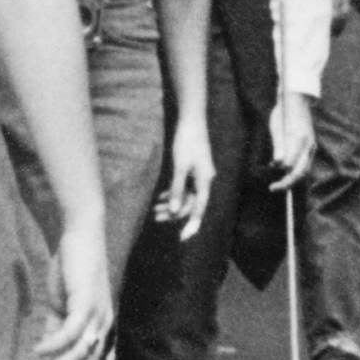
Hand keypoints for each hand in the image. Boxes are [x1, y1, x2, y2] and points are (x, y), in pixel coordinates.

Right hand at [34, 217, 114, 359]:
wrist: (80, 236)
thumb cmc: (71, 269)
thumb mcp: (62, 305)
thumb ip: (56, 327)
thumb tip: (45, 352)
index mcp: (101, 327)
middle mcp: (104, 324)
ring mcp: (97, 314)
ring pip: (79, 354)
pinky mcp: (86, 303)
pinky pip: (71, 334)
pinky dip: (54, 346)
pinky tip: (37, 352)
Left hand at [159, 109, 217, 231]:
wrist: (191, 121)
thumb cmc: (186, 142)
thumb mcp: (180, 167)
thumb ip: (178, 189)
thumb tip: (175, 212)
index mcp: (205, 182)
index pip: (199, 209)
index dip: (191, 225)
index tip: (182, 239)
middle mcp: (204, 181)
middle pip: (191, 204)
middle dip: (174, 213)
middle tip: (156, 217)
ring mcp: (199, 176)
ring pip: (186, 196)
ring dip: (172, 203)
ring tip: (155, 208)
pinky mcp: (193, 170)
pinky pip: (184, 187)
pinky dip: (173, 193)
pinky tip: (161, 197)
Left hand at [266, 87, 315, 185]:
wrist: (298, 101)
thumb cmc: (284, 113)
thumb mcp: (277, 127)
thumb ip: (278, 145)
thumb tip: (278, 163)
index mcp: (299, 139)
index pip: (290, 164)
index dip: (281, 176)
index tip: (271, 184)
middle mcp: (308, 144)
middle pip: (301, 172)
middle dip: (288, 183)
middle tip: (273, 189)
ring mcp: (311, 146)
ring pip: (304, 170)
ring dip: (292, 179)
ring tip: (278, 184)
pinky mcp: (310, 147)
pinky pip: (305, 164)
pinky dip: (295, 171)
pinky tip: (284, 174)